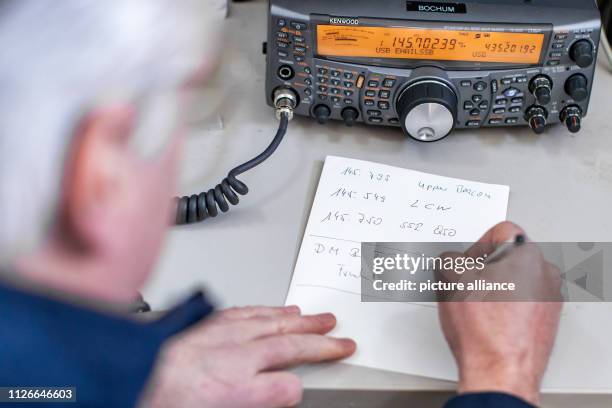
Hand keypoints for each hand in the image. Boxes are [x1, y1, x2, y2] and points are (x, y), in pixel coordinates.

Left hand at [142, 306, 355, 407]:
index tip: (336, 355)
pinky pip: (242, 312)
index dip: (318, 361)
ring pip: (266, 321)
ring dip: (294, 318)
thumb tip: (291, 388)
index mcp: (235, 382)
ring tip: (312, 316)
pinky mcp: (203, 325)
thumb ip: (262, 395)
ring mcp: (217, 335)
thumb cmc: (167, 399)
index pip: (289, 371)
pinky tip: (271, 310)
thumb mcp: (225, 404)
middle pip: (284, 340)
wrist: (125, 376)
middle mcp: (231, 353)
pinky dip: (263, 310)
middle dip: (315, 336)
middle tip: (337, 332)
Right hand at [437, 222, 561, 405]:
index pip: (498, 232)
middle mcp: (545, 274)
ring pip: (515, 281)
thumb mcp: (449, 279)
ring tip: (478, 309)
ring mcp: (549, 300)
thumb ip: (448, 258)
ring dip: (496, 290)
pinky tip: (489, 323)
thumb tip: (450, 261)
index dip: (475, 247)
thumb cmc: (484, 329)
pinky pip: (522, 304)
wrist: (500, 371)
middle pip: (508, 257)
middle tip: (468, 287)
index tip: (467, 265)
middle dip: (486, 269)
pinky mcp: (546, 322)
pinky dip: (506, 309)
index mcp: (527, 254)